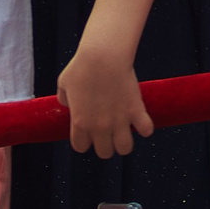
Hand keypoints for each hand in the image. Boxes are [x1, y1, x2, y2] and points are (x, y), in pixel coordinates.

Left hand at [57, 42, 152, 158]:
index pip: (81, 147)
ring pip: (125, 149)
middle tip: (108, 131)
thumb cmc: (82, 66)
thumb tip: (67, 104)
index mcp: (80, 123)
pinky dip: (145, 128)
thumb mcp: (64, 83)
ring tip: (124, 129)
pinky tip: (140, 119)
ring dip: (124, 142)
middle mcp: (99, 127)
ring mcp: (119, 121)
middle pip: (104, 152)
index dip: (85, 140)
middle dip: (105, 144)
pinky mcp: (136, 111)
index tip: (89, 131)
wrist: (103, 55)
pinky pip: (146, 130)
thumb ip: (64, 98)